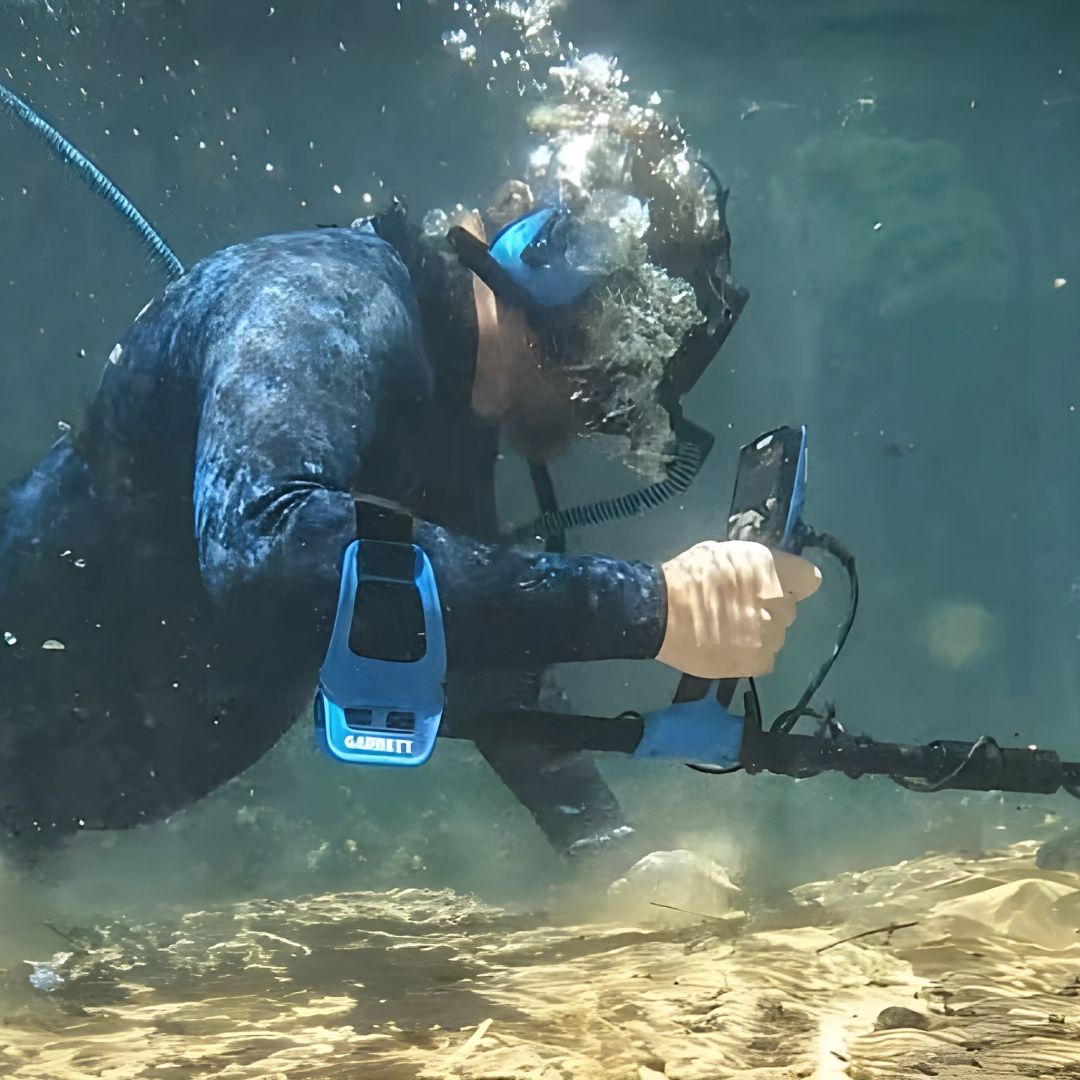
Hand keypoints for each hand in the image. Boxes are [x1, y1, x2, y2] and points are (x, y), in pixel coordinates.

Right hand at [655, 540, 820, 678]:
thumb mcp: (722, 553)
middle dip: (771, 608)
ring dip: (762, 632)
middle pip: (789, 608)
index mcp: (770, 568)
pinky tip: (729, 647)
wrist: (658, 612)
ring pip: (778, 634)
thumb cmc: (685, 576)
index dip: (794, 583)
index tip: (778, 586)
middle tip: (740, 608)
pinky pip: (766, 658)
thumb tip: (766, 575)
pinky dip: (752, 654)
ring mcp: (770, 634)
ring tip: (730, 631)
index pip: (809, 579)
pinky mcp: (757, 661)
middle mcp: (777, 600)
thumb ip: (753, 565)